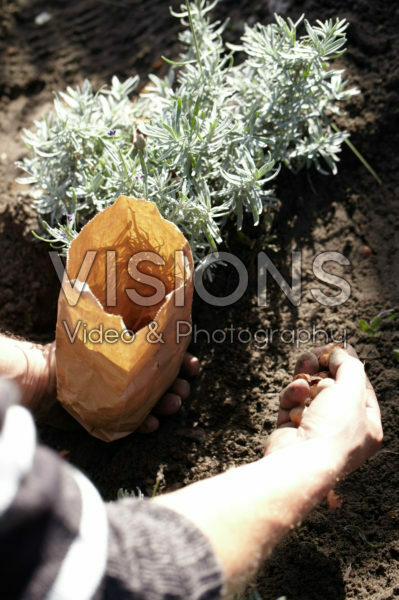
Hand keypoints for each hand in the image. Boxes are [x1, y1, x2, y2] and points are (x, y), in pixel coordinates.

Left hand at [0, 335, 198, 432]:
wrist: (44, 381)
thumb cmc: (72, 353)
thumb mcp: (102, 332)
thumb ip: (128, 327)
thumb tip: (154, 313)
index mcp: (132, 352)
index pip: (164, 354)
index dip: (181, 359)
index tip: (192, 364)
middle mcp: (131, 373)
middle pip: (164, 378)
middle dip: (178, 383)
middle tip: (183, 387)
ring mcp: (124, 394)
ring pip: (155, 400)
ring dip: (167, 403)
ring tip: (173, 403)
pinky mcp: (114, 414)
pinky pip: (135, 421)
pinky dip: (145, 423)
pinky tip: (151, 424)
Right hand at [264, 344, 382, 475]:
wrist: (300, 462)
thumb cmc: (334, 429)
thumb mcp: (352, 389)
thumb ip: (348, 365)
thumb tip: (339, 352)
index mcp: (366, 426)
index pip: (361, 388)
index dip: (349, 366)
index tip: (338, 347)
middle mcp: (341, 430)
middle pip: (332, 387)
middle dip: (323, 368)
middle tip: (316, 354)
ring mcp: (315, 430)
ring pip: (309, 392)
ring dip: (307, 377)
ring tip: (304, 365)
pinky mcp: (290, 430)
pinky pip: (292, 403)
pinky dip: (293, 394)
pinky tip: (297, 391)